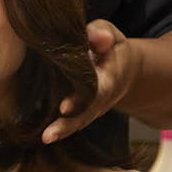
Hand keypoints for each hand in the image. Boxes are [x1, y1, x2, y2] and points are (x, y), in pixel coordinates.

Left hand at [41, 19, 141, 145]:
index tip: (64, 107)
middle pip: (84, 114)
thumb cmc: (112, 48)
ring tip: (46, 138)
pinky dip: (61, 130)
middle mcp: (101, 99)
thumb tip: (97, 36)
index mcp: (108, 79)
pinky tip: (44, 135)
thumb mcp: (111, 36)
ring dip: (62, 131)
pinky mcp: (82, 111)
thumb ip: (102, 33)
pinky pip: (73, 122)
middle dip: (67, 125)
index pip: (95, 91)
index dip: (80, 99)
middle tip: (48, 135)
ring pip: (78, 122)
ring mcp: (92, 108)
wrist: (126, 69)